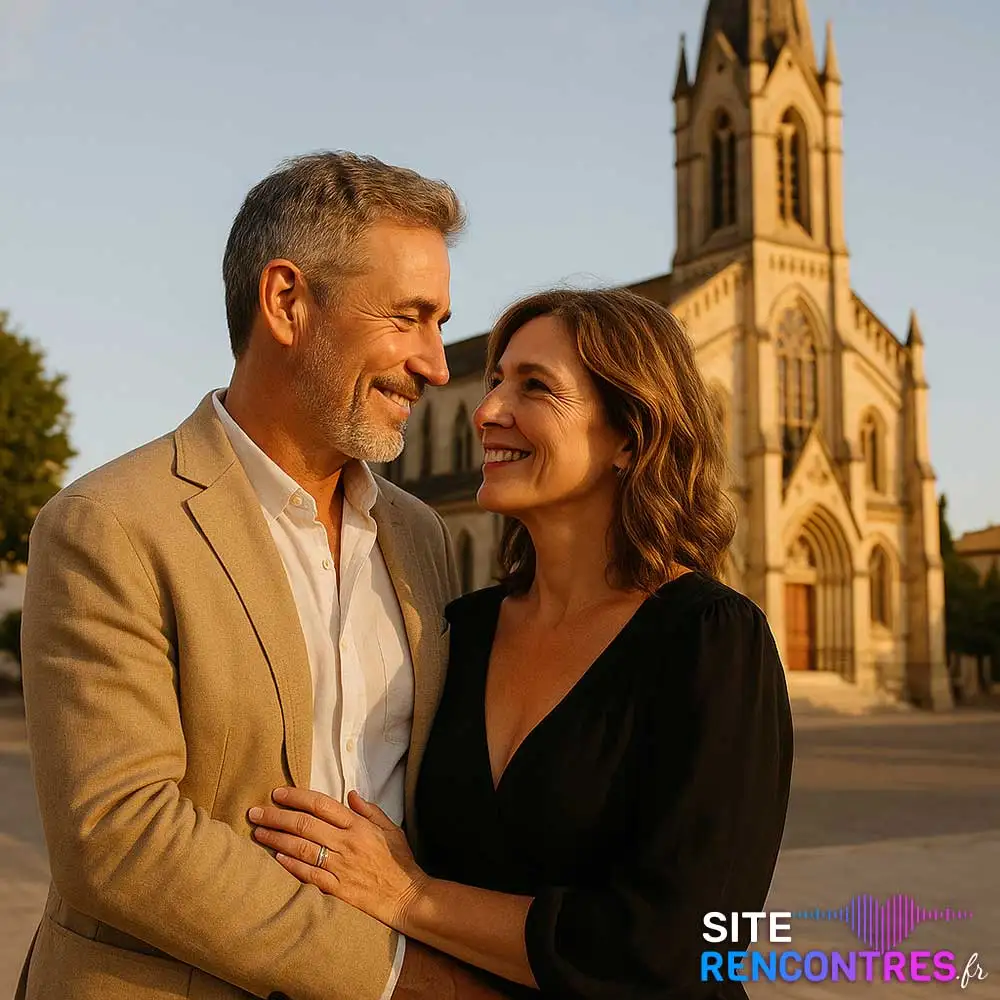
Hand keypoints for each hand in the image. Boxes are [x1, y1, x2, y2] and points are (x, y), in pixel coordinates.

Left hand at [249, 787, 429, 931]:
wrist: (407, 896)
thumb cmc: (399, 861)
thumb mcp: (391, 828)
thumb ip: (369, 810)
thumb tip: (350, 794)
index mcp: (359, 826)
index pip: (322, 805)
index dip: (297, 797)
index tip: (277, 793)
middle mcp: (347, 843)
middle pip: (305, 825)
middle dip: (277, 817)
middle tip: (255, 813)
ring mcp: (341, 867)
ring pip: (302, 848)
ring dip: (277, 840)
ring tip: (258, 833)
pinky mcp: (337, 889)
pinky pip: (309, 875)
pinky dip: (291, 866)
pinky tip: (276, 858)